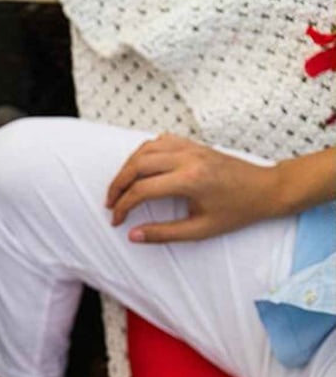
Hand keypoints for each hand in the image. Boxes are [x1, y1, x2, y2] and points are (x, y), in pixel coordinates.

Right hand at [105, 133, 279, 242]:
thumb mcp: (200, 230)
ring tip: (121, 186)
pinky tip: (140, 168)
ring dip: (127, 167)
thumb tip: (133, 235)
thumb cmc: (238, 210)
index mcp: (190, 180)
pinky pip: (160, 141)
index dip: (123, 207)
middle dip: (117, 185)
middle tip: (110, 203)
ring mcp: (191, 148)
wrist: (266, 189)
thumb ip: (164, 233)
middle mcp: (188, 159)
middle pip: (137, 165)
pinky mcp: (194, 144)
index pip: (142, 190)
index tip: (117, 220)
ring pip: (145, 149)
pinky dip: (144, 152)